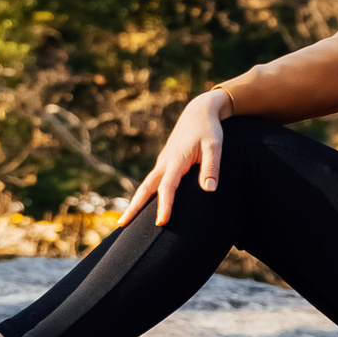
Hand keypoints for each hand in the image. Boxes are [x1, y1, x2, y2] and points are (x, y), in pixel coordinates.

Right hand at [123, 88, 230, 227]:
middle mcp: (165, 162)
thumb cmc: (209, 129)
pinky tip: (142, 206)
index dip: (165, 205)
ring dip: (135, 202)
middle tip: (122, 225)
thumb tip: (210, 190)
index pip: (168, 187)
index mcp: (176, 160)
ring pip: (146, 186)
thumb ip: (212, 167)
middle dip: (134, 207)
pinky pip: (151, 182)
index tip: (161, 222)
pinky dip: (144, 195)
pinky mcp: (165, 162)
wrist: (199, 112)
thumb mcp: (215, 145)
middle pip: (146, 188)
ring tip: (125, 221)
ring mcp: (163, 162)